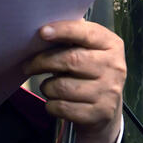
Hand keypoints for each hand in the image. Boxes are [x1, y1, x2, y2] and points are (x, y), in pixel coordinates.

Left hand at [23, 19, 125, 142]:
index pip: (86, 33)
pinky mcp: (100, 113)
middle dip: (42, 62)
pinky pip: (62, 107)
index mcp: (111, 44)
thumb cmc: (88, 71)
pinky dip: (51, 104)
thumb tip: (44, 29)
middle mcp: (114, 67)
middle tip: (28, 65)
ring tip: (48, 86)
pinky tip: (54, 101)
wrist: (106, 106)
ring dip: (47, 87)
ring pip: (63, 87)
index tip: (42, 32)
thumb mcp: (86, 49)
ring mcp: (109, 92)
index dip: (63, 31)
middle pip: (71, 60)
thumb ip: (70, 37)